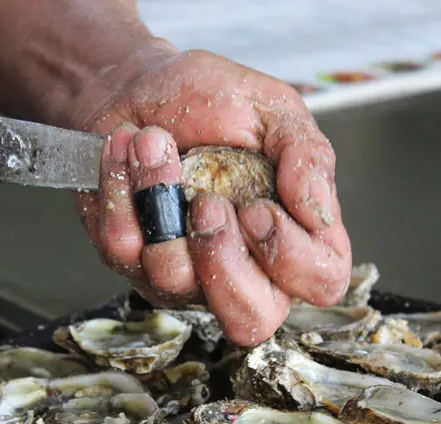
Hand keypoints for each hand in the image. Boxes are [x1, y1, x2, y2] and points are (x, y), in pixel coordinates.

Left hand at [71, 49, 351, 345]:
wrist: (137, 86)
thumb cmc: (210, 102)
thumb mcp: (272, 110)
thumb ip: (307, 154)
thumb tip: (316, 207)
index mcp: (293, 234)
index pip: (320, 282)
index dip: (291, 256)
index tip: (258, 207)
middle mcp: (243, 267)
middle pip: (249, 320)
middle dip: (223, 262)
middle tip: (207, 204)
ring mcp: (183, 272)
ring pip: (174, 278)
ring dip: (159, 197)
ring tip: (154, 143)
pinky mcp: (130, 260)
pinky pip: (122, 248)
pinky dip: (120, 188)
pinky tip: (126, 149)